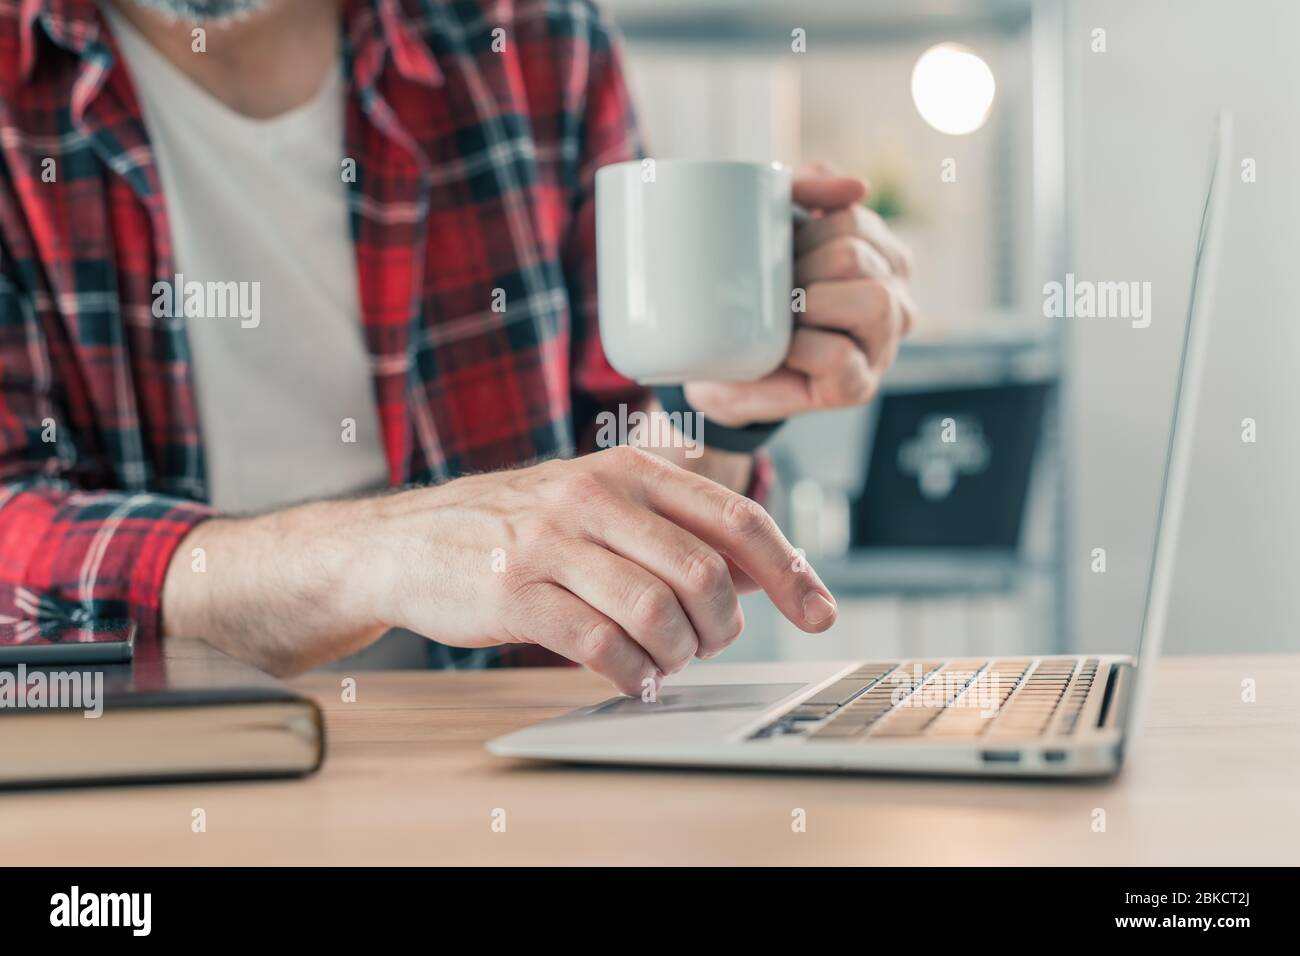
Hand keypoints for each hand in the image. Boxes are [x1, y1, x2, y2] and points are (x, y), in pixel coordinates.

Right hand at [357, 446, 835, 694]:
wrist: (407, 541)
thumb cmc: (516, 526)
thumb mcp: (596, 499)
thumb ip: (673, 523)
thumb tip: (762, 569)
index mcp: (628, 469)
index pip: (735, 517)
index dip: (789, 569)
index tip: (820, 611)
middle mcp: (595, 495)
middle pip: (705, 572)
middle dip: (723, 625)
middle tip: (708, 645)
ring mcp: (552, 542)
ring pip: (656, 612)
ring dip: (676, 654)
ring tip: (663, 661)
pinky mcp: (516, 592)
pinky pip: (600, 645)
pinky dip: (629, 672)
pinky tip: (628, 675)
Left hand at [683, 164, 916, 426]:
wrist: (715, 363)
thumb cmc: (749, 294)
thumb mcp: (767, 227)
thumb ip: (806, 188)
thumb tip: (858, 186)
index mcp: (882, 255)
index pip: (851, 218)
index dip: (800, 235)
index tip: (776, 259)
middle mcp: (896, 298)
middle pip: (855, 256)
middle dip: (800, 271)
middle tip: (773, 293)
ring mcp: (883, 345)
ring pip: (872, 301)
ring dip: (809, 306)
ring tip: (783, 319)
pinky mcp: (858, 386)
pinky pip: (840, 354)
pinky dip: (802, 349)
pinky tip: (782, 351)